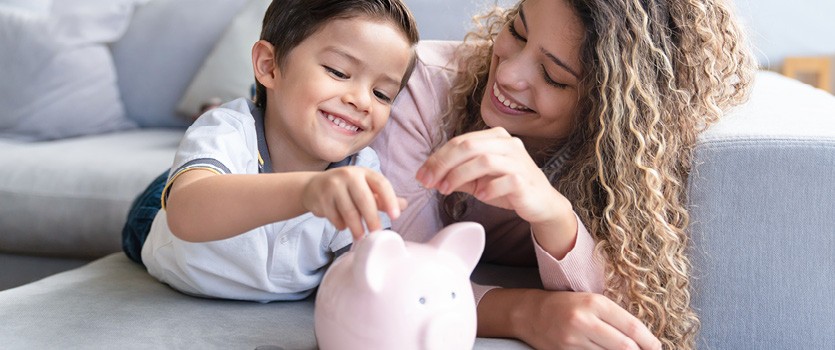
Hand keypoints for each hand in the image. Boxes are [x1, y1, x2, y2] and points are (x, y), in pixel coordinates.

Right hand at [302, 166, 405, 239]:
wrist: (314, 187)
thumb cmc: (346, 189)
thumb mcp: (365, 188)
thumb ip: (382, 198)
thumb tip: (404, 205)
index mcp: (364, 172)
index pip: (381, 184)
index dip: (390, 200)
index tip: (396, 216)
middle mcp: (349, 175)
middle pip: (364, 199)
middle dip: (372, 219)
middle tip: (376, 234)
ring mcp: (333, 185)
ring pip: (349, 211)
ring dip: (356, 228)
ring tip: (361, 237)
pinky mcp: (321, 197)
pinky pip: (335, 217)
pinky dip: (341, 225)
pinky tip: (343, 226)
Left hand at [416, 127, 567, 224]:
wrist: (541, 203)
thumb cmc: (509, 188)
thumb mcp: (478, 180)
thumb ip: (457, 175)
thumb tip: (430, 177)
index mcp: (495, 137)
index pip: (460, 141)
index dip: (437, 157)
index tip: (421, 174)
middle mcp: (508, 144)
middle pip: (468, 146)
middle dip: (443, 164)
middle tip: (429, 182)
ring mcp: (518, 160)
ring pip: (483, 160)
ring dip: (459, 176)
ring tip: (446, 190)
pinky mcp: (525, 179)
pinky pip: (503, 180)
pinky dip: (488, 188)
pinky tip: (480, 196)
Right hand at [483, 289, 661, 349]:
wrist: (530, 313)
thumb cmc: (565, 304)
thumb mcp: (590, 301)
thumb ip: (614, 316)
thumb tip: (641, 337)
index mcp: (594, 303)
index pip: (631, 326)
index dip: (649, 340)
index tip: (657, 347)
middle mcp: (584, 320)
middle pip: (624, 346)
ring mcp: (574, 339)